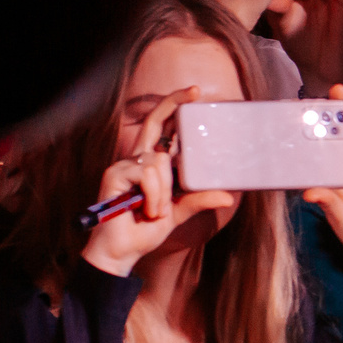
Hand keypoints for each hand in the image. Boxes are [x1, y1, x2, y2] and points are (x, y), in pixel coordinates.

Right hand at [82, 87, 239, 275]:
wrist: (121, 251)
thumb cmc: (145, 230)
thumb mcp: (179, 212)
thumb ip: (198, 200)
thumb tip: (227, 196)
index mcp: (153, 165)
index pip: (163, 130)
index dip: (174, 107)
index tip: (194, 93)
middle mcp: (138, 160)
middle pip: (154, 122)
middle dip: (173, 103)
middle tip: (194, 92)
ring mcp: (124, 166)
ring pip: (159, 163)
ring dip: (164, 193)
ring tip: (156, 212)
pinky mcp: (114, 175)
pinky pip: (147, 175)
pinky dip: (153, 195)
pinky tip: (146, 210)